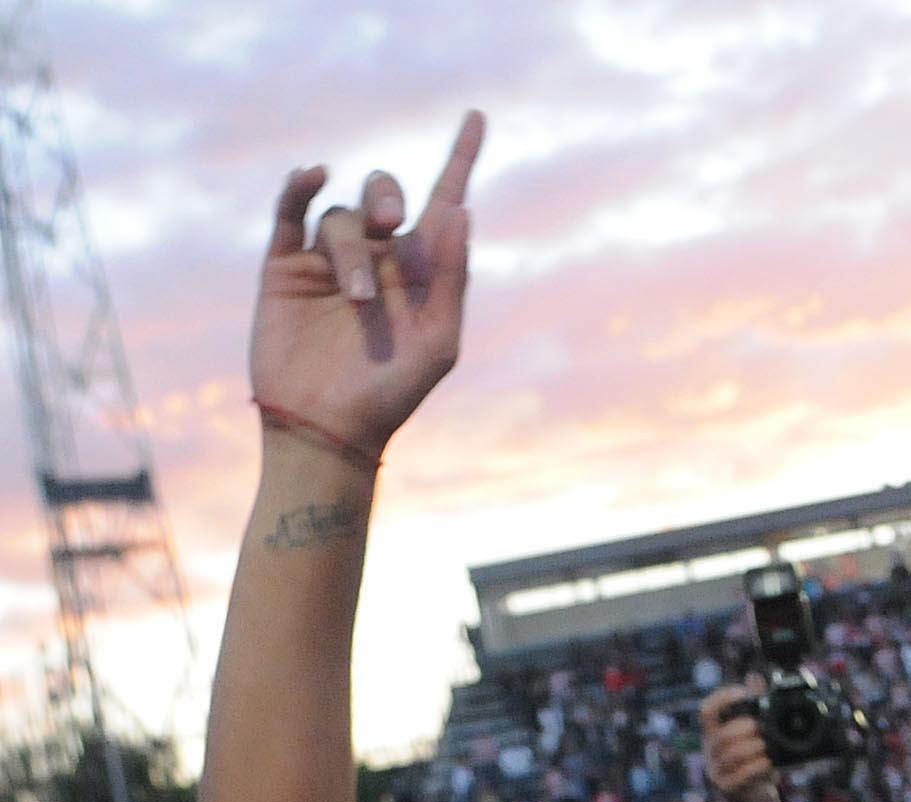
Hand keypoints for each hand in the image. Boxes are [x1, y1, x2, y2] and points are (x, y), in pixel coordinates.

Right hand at [249, 109, 484, 459]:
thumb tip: (462, 210)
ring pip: (341, 219)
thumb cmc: (391, 394)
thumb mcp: (437, 343)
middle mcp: (377, 260)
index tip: (477, 118)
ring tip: (355, 300)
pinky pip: (292, 212)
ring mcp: (329, 261)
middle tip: (393, 223)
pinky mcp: (286, 266)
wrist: (327, 428)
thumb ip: (451, 278)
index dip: (460, 160)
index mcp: (421, 275)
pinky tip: (311, 175)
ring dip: (351, 252)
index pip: (442, 206)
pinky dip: (299, 189)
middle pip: (385, 197)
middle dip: (389, 198)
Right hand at [700, 678, 787, 801]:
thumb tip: (755, 677)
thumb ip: (755, 706)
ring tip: (767, 747)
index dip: (722, 699)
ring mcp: (717, 770)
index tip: (743, 693)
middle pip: (721, 734)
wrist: (756, 798)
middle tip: (762, 728)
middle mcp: (711, 750)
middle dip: (744, 728)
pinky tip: (768, 763)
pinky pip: (740, 775)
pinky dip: (756, 767)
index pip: (707, 711)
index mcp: (715, 732)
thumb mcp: (756, 733)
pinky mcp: (728, 788)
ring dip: (752, 748)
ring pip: (730, 755)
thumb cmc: (754, 760)